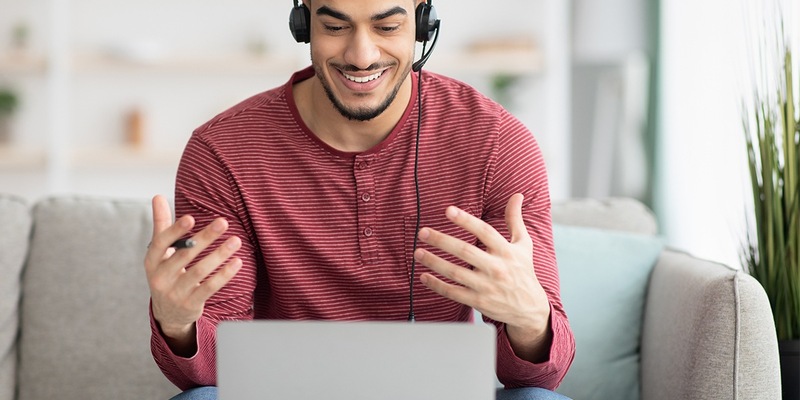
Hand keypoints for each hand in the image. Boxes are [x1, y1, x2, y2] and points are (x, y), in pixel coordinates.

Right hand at [144, 195, 241, 355]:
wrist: (168, 313)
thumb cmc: (166, 273)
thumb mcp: (160, 253)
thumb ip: (161, 225)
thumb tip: (158, 196)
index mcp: (152, 261)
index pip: (161, 243)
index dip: (175, 231)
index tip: (191, 218)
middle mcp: (160, 278)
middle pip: (184, 255)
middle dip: (204, 238)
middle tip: (223, 222)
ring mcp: (175, 293)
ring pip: (199, 271)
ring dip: (219, 254)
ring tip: (236, 240)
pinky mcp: (191, 304)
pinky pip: (210, 288)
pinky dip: (224, 275)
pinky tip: (237, 262)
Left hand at [414, 193, 551, 361]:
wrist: (529, 308)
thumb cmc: (523, 271)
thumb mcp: (523, 245)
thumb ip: (515, 220)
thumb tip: (517, 196)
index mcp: (506, 251)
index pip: (484, 232)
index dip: (466, 221)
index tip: (448, 211)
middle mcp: (496, 268)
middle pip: (465, 251)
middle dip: (442, 241)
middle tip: (423, 232)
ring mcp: (487, 286)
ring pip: (456, 273)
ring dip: (434, 262)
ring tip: (418, 252)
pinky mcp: (479, 302)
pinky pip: (453, 292)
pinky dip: (437, 285)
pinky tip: (424, 276)